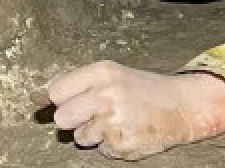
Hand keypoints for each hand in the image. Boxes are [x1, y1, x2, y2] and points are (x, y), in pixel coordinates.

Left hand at [45, 61, 224, 159]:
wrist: (181, 106)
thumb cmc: (142, 88)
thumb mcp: (113, 74)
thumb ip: (81, 82)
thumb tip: (43, 94)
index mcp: (103, 73)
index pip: (57, 91)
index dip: (59, 98)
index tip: (66, 100)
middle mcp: (106, 96)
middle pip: (61, 117)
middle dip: (71, 119)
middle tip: (89, 114)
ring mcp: (113, 122)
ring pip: (80, 137)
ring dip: (92, 133)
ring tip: (114, 121)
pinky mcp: (121, 145)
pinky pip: (99, 150)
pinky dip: (109, 144)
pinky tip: (125, 131)